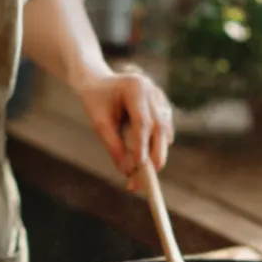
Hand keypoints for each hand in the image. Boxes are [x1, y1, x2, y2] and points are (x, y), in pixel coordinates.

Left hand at [75, 67, 173, 190]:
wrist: (98, 81)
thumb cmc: (96, 100)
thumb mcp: (98, 122)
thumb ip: (113, 145)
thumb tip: (128, 171)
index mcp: (135, 87)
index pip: (142, 121)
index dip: (143, 145)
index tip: (139, 166)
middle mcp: (152, 91)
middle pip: (160, 127)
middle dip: (157, 155)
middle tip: (148, 179)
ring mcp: (160, 98)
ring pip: (165, 131)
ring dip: (158, 154)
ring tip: (145, 177)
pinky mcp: (163, 107)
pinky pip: (165, 131)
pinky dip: (158, 147)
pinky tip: (147, 161)